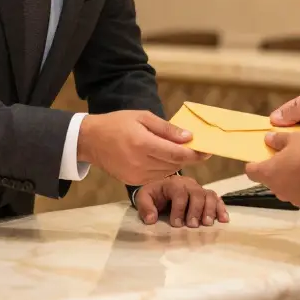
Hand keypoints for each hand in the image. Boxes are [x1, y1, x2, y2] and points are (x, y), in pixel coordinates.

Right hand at [78, 110, 209, 185]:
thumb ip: (167, 129)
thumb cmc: (117, 123)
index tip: (208, 151)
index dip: (196, 154)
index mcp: (143, 143)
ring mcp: (136, 175)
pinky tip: (160, 157)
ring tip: (175, 150)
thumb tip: (189, 137)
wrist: (91, 140)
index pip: (178, 154)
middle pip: (175, 164)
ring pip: (168, 172)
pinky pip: (156, 176)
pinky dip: (163, 168)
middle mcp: (140, 162)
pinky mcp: (133, 182)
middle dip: (188, 157)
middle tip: (195, 147)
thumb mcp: (142, 117)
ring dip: (176, 163)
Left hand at [134, 175, 228, 227]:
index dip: (179, 209)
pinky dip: (221, 208)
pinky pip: (216, 198)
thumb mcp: (144, 198)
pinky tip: (224, 220)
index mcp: (172, 183)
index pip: (179, 193)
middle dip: (196, 210)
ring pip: (209, 195)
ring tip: (207, 223)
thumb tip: (151, 219)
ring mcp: (198, 189)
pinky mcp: (205, 195)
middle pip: (197, 193)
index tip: (176, 224)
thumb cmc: (153, 195)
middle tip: (193, 225)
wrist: (160, 190)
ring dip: (210, 209)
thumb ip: (145, 207)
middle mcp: (188, 184)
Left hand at [244, 131, 299, 209]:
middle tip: (288, 158)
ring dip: (290, 180)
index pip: (251, 171)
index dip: (254, 164)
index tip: (261, 157)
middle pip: (270, 180)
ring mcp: (292, 199)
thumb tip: (268, 140)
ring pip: (286, 188)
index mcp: (269, 172)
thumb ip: (279, 139)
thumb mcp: (295, 138)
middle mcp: (277, 189)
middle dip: (276, 170)